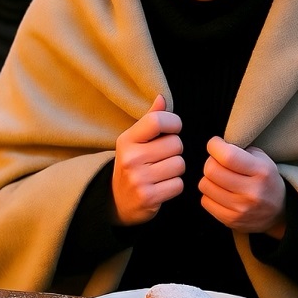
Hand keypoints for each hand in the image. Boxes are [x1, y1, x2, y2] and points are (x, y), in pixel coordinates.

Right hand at [111, 95, 183, 225]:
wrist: (118, 200)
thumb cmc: (133, 164)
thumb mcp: (135, 140)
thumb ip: (150, 119)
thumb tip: (162, 97)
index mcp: (127, 140)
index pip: (157, 120)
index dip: (173, 123)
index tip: (173, 129)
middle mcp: (130, 158)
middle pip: (175, 144)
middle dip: (175, 150)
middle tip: (163, 157)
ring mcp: (138, 179)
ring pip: (180, 164)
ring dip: (176, 169)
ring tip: (162, 172)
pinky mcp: (148, 198)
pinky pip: (179, 184)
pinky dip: (175, 185)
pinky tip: (162, 186)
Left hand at [199, 137, 286, 238]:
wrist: (278, 213)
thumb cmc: (266, 180)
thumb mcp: (264, 160)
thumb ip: (241, 150)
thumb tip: (218, 146)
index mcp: (261, 172)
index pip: (227, 156)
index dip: (215, 146)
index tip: (216, 144)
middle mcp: (251, 192)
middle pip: (211, 170)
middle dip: (211, 162)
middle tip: (218, 162)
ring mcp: (240, 209)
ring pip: (205, 185)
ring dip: (209, 179)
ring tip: (220, 178)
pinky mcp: (230, 220)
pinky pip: (205, 201)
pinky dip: (209, 194)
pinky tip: (221, 192)